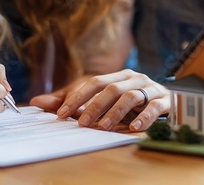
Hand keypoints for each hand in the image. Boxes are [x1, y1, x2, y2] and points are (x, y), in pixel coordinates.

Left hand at [30, 69, 169, 131]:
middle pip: (111, 88)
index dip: (77, 97)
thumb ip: (70, 101)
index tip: (62, 114)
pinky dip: (144, 116)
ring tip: (104, 127)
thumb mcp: (101, 100)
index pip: (94, 82)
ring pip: (130, 96)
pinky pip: (154, 106)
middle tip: (82, 123)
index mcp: (117, 76)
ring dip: (116, 112)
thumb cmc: (130, 102)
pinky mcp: (164, 100)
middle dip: (94, 106)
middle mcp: (133, 78)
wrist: (167, 101)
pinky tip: (134, 128)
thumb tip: (36, 101)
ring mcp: (150, 88)